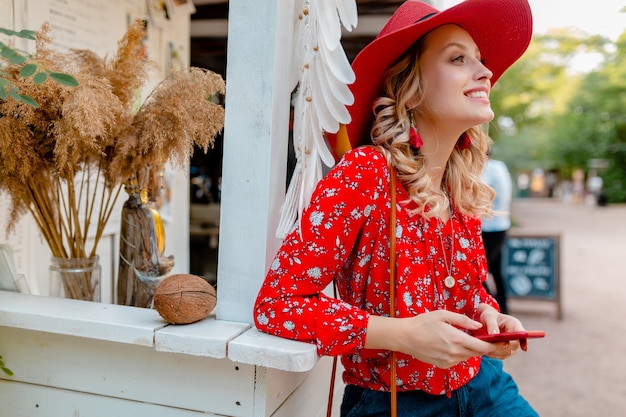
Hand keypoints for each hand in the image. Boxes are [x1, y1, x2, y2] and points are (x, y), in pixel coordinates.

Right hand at [366, 310, 495, 368]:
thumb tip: (478, 326)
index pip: (482, 346)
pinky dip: (460, 352)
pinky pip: (458, 359)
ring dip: (470, 349)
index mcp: (456, 339)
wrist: (405, 337)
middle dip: (483, 346)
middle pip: (477, 352)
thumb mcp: (443, 315)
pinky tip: (453, 344)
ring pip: (468, 356)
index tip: (500, 341)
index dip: (494, 345)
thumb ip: (463, 320)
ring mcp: (448, 360)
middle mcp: (454, 353)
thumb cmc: (423, 322)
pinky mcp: (443, 365)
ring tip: (467, 338)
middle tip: (487, 338)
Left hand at [476, 303, 527, 357]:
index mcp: (514, 324)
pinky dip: (495, 354)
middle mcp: (515, 334)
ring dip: (499, 352)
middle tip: (492, 347)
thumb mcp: (489, 317)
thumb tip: (494, 335)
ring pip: (509, 352)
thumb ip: (492, 325)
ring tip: (488, 349)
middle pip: (515, 345)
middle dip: (504, 347)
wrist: (486, 320)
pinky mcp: (506, 349)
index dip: (524, 341)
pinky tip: (488, 351)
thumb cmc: (489, 316)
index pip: (522, 334)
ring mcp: (512, 342)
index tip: (524, 348)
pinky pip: (503, 355)